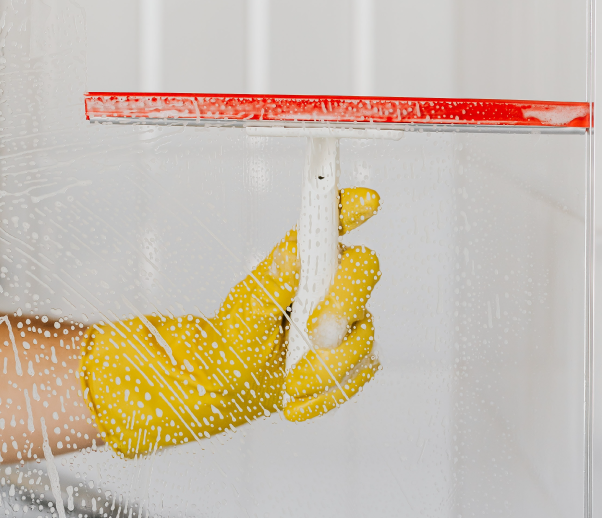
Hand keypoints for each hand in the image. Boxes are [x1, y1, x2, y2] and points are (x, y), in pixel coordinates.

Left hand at [79, 188, 381, 456]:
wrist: (232, 384)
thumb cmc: (238, 336)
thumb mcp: (246, 309)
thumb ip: (273, 283)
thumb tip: (294, 253)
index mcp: (305, 259)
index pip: (333, 222)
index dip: (352, 207)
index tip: (368, 199)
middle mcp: (332, 282)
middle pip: (363, 272)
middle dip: (344, 304)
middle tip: (315, 333)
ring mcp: (350, 320)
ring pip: (363, 334)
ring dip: (325, 366)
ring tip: (290, 383)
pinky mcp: (356, 357)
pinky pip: (358, 374)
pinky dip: (327, 394)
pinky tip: (297, 402)